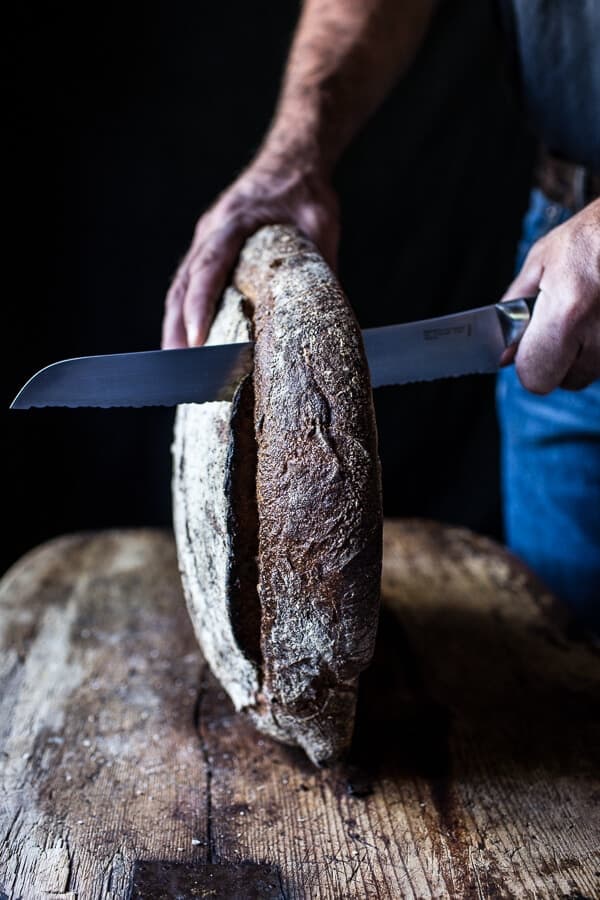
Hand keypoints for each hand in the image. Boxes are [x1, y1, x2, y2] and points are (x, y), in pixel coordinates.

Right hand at [161, 153, 339, 347]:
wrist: (293, 160)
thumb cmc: (305, 191)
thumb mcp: (320, 225)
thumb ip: (322, 267)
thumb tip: (331, 315)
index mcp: (235, 219)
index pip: (209, 266)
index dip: (199, 305)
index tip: (197, 339)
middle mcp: (212, 230)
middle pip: (183, 283)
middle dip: (177, 326)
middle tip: (180, 366)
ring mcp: (206, 238)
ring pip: (179, 286)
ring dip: (174, 323)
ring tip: (178, 361)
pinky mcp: (208, 248)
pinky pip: (187, 283)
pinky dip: (183, 311)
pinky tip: (185, 338)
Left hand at [502, 198, 599, 392]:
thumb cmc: (590, 237)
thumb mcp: (540, 263)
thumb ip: (512, 312)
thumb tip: (502, 354)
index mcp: (567, 314)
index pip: (535, 377)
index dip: (528, 364)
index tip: (530, 346)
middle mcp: (599, 334)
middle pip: (565, 381)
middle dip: (557, 361)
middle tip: (561, 326)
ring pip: (590, 373)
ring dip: (583, 353)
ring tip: (586, 312)